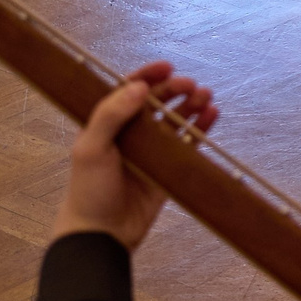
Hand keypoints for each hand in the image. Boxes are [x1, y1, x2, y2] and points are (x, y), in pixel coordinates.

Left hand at [52, 61, 217, 249]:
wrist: (101, 234)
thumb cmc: (89, 190)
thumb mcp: (91, 149)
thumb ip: (111, 115)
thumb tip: (140, 86)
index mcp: (108, 125)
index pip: (129, 91)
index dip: (148, 76)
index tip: (167, 66)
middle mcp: (131, 134)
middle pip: (157, 102)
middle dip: (175, 89)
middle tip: (191, 85)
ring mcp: (152, 151)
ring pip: (176, 119)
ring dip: (191, 105)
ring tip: (206, 96)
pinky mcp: (169, 169)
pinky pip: (189, 143)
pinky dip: (202, 128)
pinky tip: (212, 115)